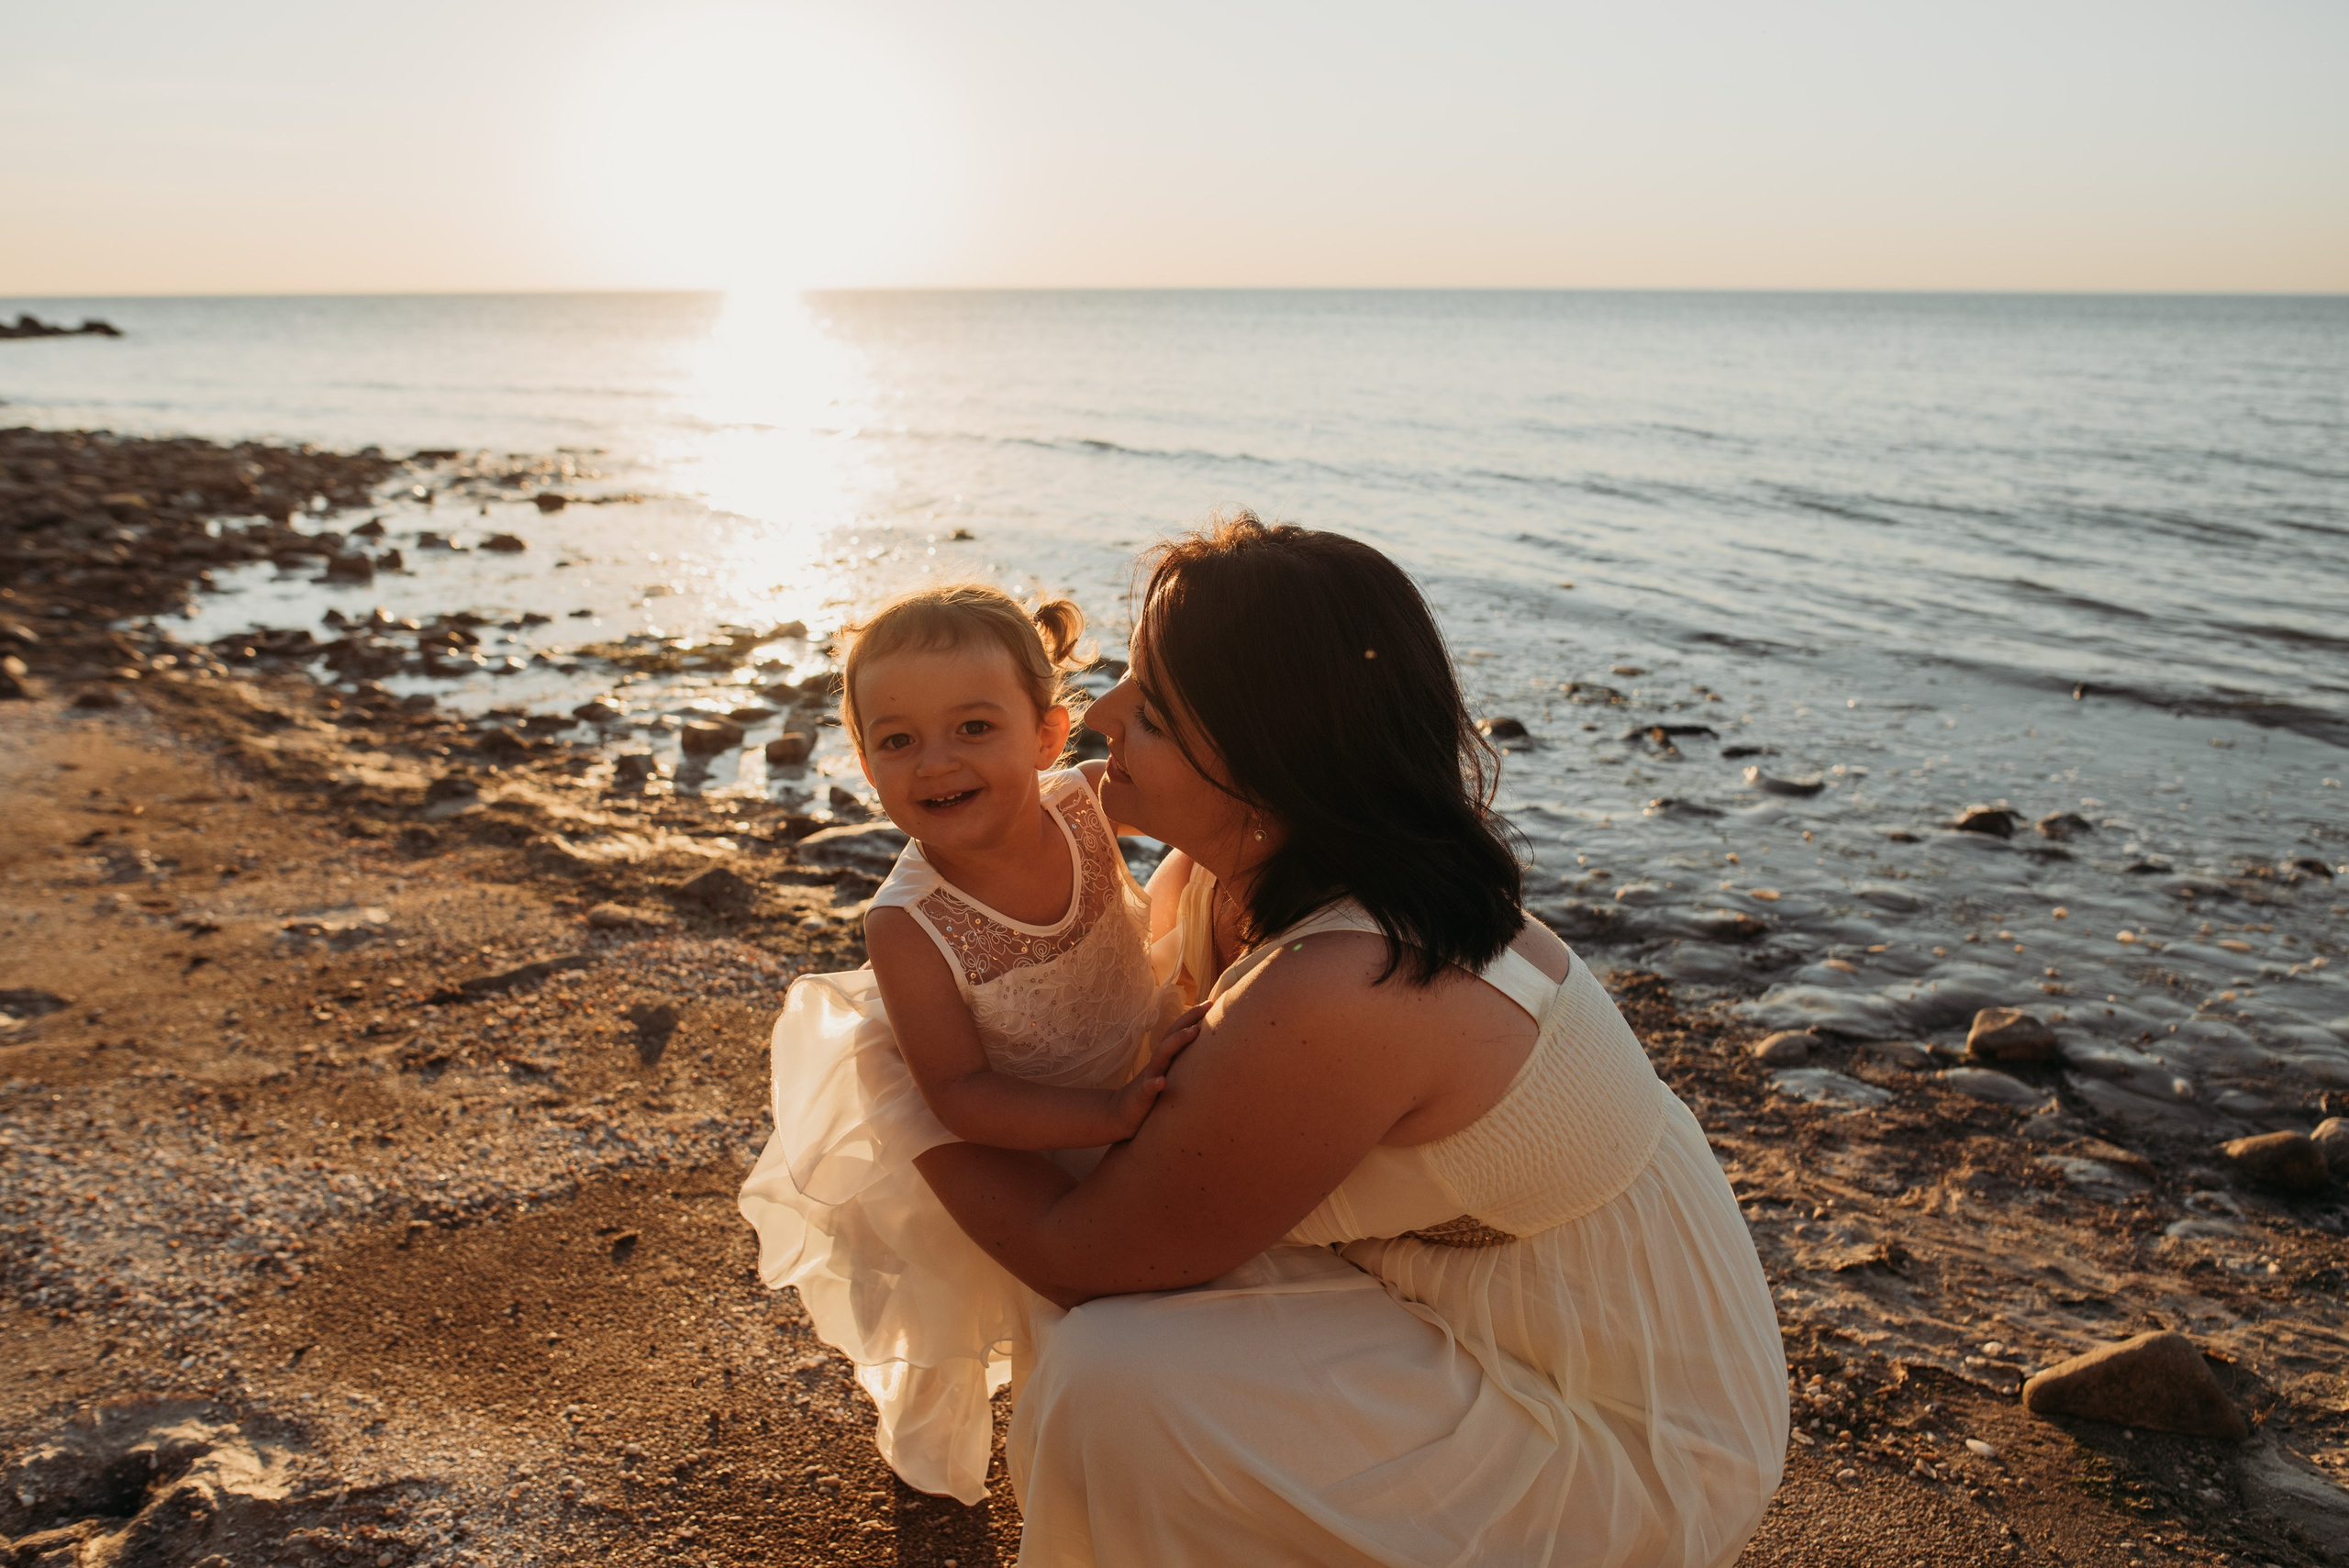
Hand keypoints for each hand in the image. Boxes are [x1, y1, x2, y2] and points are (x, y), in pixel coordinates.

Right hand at [1106, 1004, 1209, 1138]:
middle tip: (1208, 1005)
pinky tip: (1162, 1082)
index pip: (1178, 1032)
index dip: (1193, 1017)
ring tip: (1194, 1031)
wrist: (1120, 1114)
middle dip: (1189, 1019)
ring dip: (1177, 1042)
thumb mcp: (1168, 1076)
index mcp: (1164, 1058)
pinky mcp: (1142, 1096)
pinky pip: (1147, 1089)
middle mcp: (1157, 1063)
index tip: (1212, 1002)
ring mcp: (1148, 1078)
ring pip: (1161, 1056)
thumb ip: (1180, 1063)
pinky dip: (1154, 1084)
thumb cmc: (1150, 1094)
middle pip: (1171, 1036)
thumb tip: (1205, 1055)